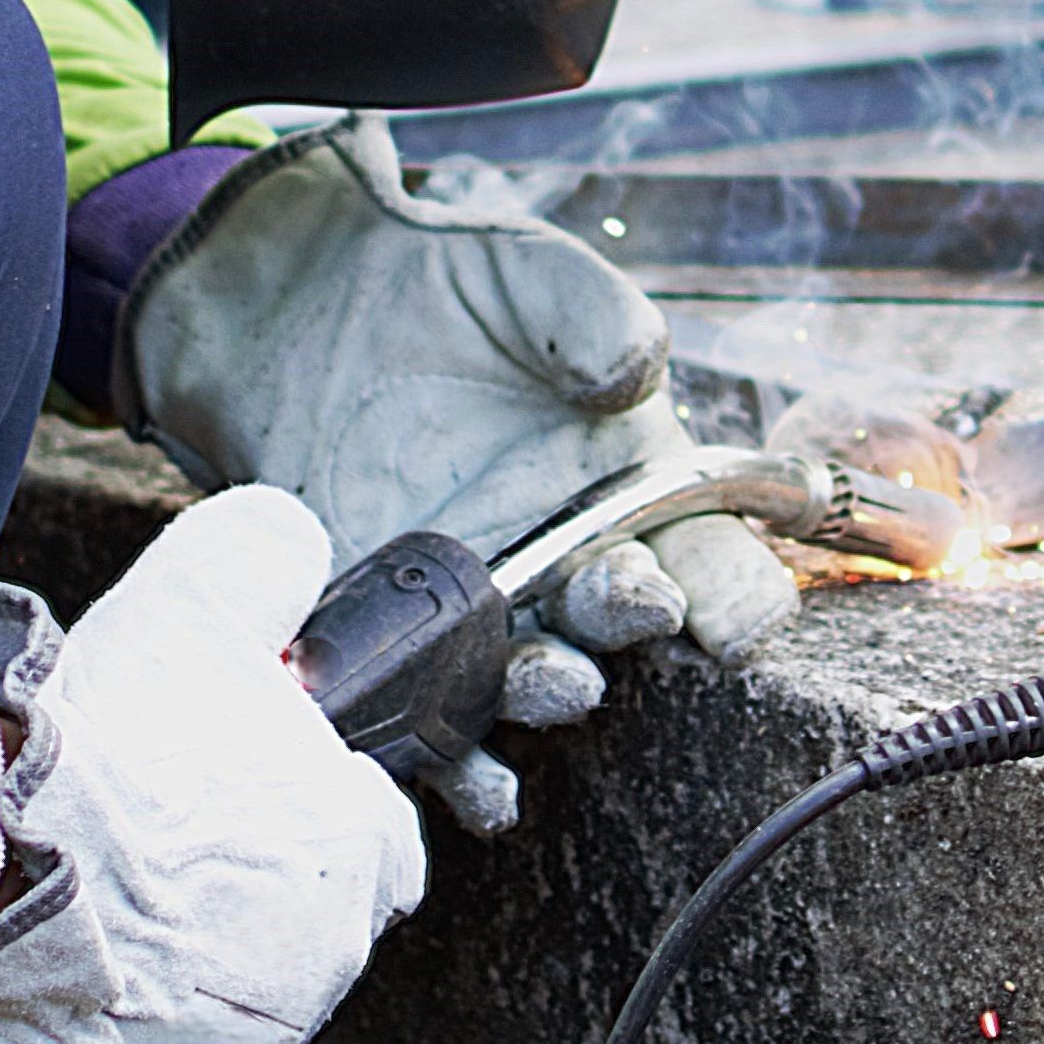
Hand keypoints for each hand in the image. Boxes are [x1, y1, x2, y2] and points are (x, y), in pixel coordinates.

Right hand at [0, 487, 424, 1043]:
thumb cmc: (90, 748)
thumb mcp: (189, 602)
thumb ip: (263, 558)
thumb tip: (290, 548)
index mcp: (356, 843)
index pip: (371, 825)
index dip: (300, 793)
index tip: (226, 780)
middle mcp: (329, 953)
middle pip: (306, 907)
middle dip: (243, 875)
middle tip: (148, 836)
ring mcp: (257, 1039)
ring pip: (242, 984)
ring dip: (187, 948)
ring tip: (96, 895)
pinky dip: (133, 1024)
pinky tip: (74, 963)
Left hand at [119, 118, 798, 830]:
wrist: (304, 300)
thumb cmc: (445, 282)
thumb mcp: (531, 272)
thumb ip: (592, 317)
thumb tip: (632, 374)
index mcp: (636, 490)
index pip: (719, 566)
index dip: (739, 602)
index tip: (733, 619)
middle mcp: (572, 563)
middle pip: (624, 627)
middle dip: (632, 623)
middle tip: (631, 600)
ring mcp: (480, 605)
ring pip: (531, 685)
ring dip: (547, 697)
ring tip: (552, 683)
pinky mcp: (390, 627)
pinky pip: (422, 710)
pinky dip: (439, 755)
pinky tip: (449, 770)